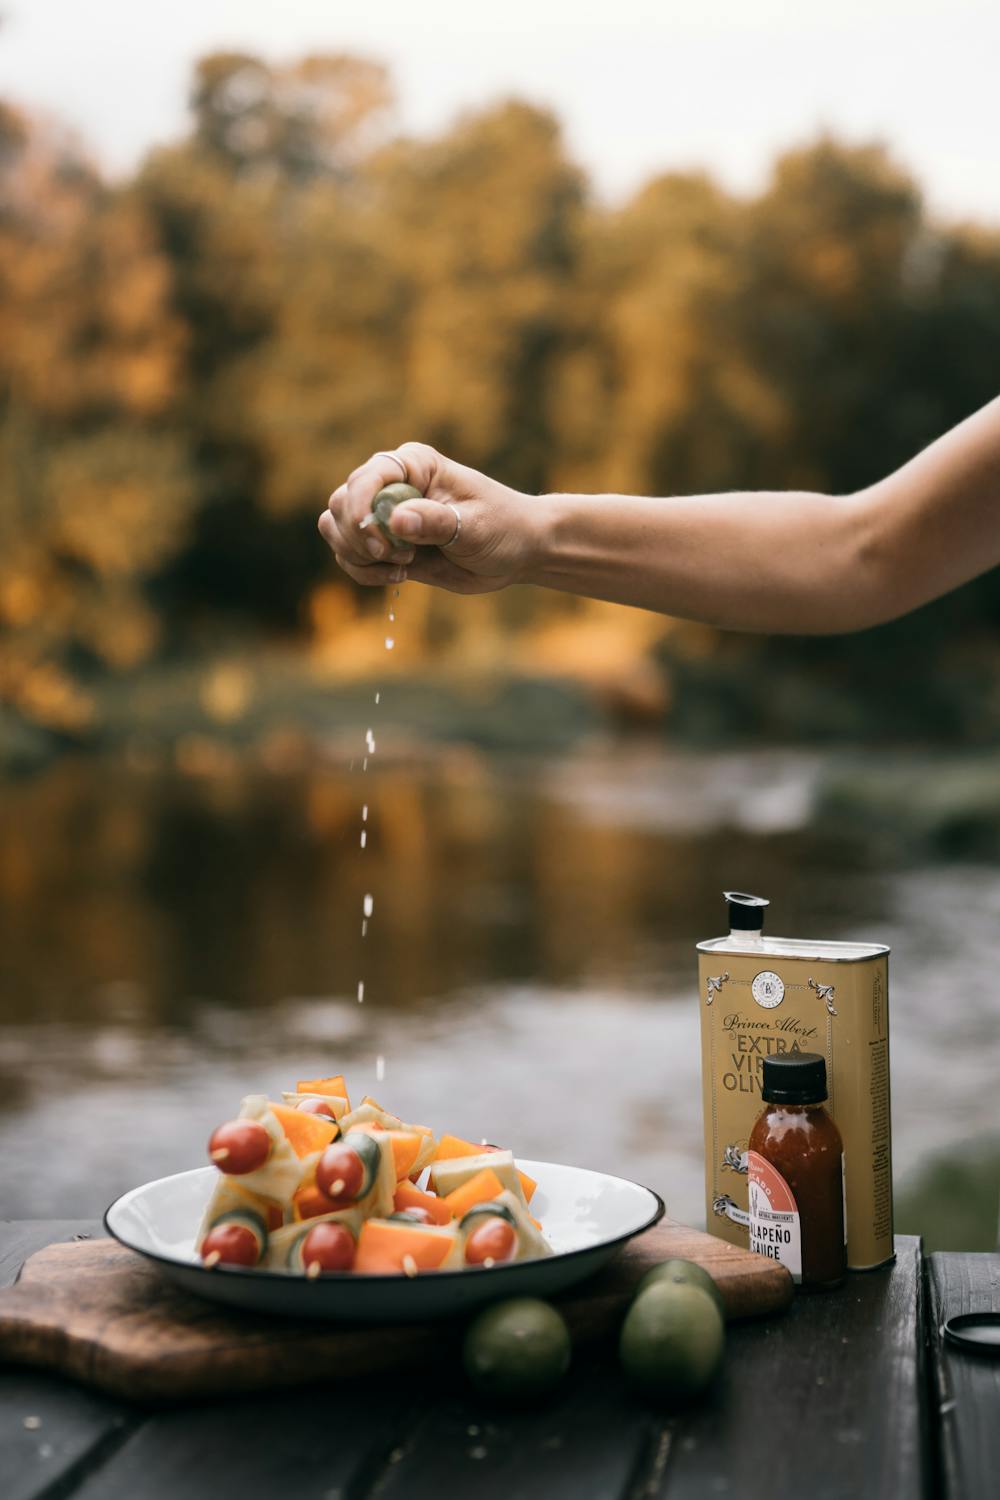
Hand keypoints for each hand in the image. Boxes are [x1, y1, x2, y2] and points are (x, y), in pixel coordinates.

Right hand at [318, 443, 540, 593]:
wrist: (517, 550)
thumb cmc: (503, 527)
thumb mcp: (475, 525)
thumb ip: (435, 522)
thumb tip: (395, 521)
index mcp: (415, 466)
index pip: (365, 477)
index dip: (360, 509)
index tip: (380, 542)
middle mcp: (392, 485)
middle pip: (340, 503)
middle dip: (358, 537)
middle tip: (399, 557)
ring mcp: (385, 515)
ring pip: (335, 529)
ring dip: (357, 555)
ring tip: (401, 566)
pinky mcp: (385, 544)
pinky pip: (349, 556)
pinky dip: (363, 571)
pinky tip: (399, 575)